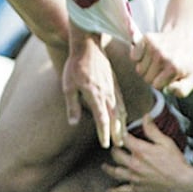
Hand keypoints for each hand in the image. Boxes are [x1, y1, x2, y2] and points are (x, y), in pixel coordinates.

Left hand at [62, 30, 126, 148]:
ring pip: (120, 110)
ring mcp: (113, 88)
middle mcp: (107, 93)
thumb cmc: (75, 65)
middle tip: (120, 145)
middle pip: (115, 117)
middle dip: (117, 132)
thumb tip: (73, 123)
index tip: (104, 145)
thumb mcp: (68, 86)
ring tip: (123, 136)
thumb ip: (72, 105)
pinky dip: (124, 111)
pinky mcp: (114, 82)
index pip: (102, 119)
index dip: (103, 133)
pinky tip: (123, 117)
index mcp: (95, 95)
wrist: (88, 45)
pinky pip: (121, 100)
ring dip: (122, 124)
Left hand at [103, 114, 190, 191]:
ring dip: (108, 168)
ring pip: (115, 172)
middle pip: (116, 155)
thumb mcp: (165, 142)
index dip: (119, 133)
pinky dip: (114, 191)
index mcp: (140, 150)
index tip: (117, 130)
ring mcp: (134, 178)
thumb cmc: (175, 161)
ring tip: (104, 166)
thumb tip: (145, 116)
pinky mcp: (138, 189)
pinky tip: (108, 191)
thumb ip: (152, 130)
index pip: (123, 138)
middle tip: (114, 147)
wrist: (183, 183)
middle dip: (114, 149)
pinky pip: (122, 190)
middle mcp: (134, 164)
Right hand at [130, 30, 192, 96]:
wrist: (183, 38)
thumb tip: (167, 89)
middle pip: (146, 78)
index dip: (161, 83)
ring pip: (139, 69)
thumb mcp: (190, 79)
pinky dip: (139, 57)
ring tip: (157, 62)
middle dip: (153, 76)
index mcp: (173, 68)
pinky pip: (134, 57)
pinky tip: (149, 55)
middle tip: (162, 69)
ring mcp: (154, 47)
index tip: (168, 76)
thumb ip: (181, 91)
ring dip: (146, 68)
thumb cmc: (184, 62)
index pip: (156, 85)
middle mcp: (163, 56)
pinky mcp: (147, 39)